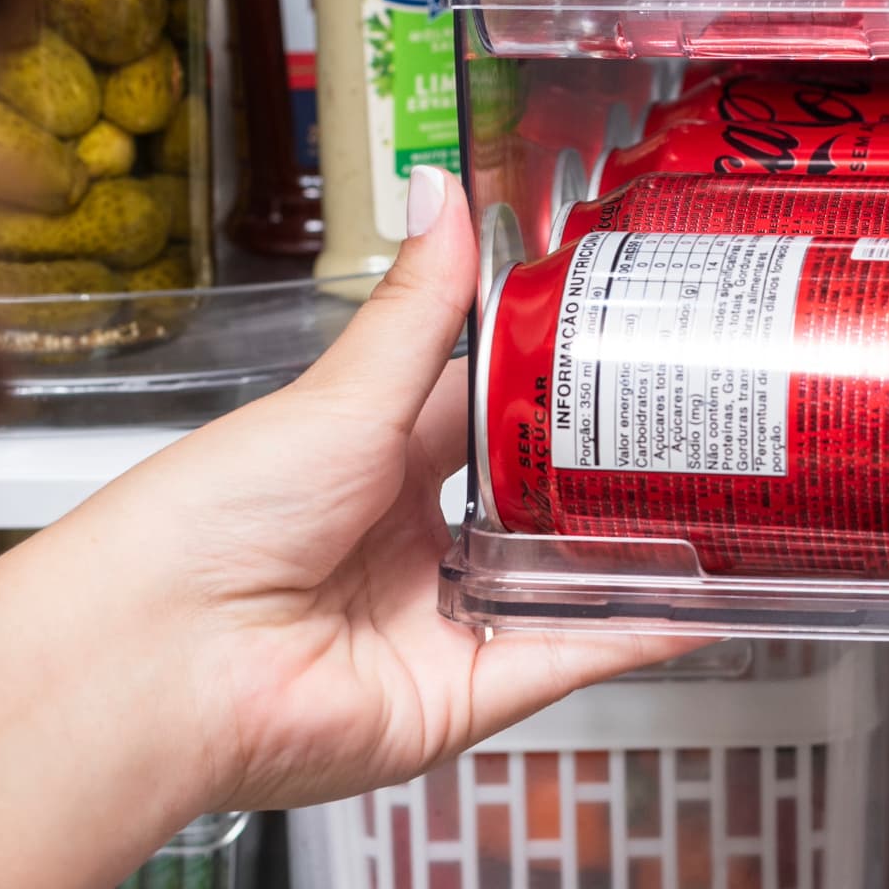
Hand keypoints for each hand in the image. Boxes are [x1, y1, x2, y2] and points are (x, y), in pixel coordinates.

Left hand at [59, 163, 681, 816]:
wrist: (159, 662)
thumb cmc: (212, 517)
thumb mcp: (340, 396)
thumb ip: (417, 308)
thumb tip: (439, 191)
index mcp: (372, 460)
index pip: (490, 412)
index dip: (560, 383)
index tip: (639, 343)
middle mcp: (409, 543)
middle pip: (537, 502)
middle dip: (611, 473)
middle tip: (708, 425)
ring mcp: (441, 621)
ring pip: (563, 583)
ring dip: (636, 553)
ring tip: (729, 505)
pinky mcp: (461, 696)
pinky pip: (565, 660)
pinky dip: (633, 633)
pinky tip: (701, 599)